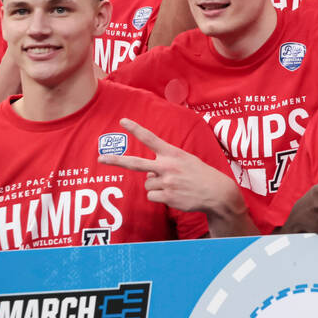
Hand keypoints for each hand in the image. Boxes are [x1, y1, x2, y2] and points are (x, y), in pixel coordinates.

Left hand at [97, 117, 240, 214]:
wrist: (217, 193)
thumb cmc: (201, 175)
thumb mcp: (187, 160)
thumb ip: (166, 163)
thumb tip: (148, 173)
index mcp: (173, 153)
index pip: (151, 138)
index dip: (136, 129)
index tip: (122, 121)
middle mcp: (167, 166)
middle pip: (135, 163)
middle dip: (116, 160)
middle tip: (100, 158)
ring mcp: (166, 182)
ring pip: (147, 183)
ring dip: (157, 186)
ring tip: (174, 186)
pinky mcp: (167, 197)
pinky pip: (152, 196)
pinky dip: (160, 197)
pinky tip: (174, 195)